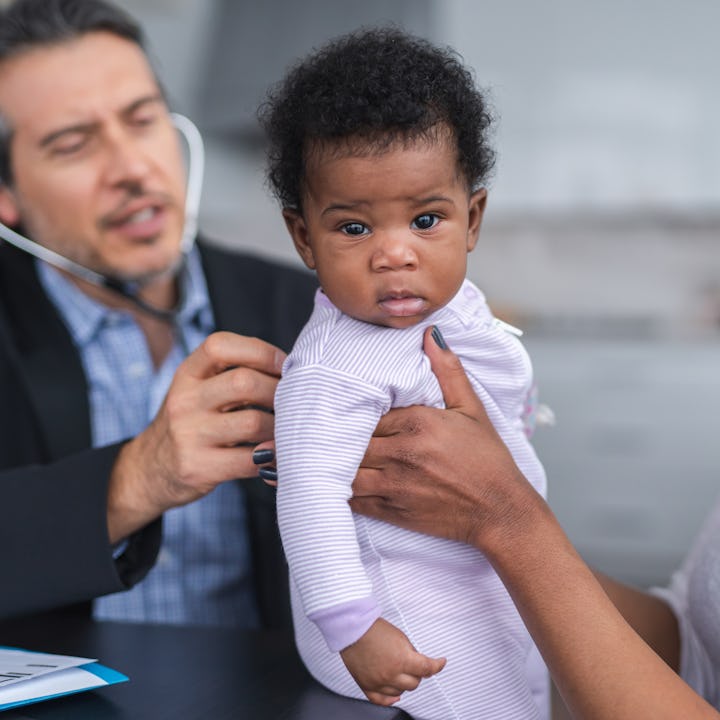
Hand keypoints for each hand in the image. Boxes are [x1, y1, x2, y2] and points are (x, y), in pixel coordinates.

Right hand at [107, 331, 285, 541]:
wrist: (150, 469)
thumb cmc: (193, 423)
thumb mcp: (200, 390)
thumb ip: (235, 375)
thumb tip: (293, 370)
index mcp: (188, 374)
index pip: (220, 345)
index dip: (260, 350)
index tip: (283, 365)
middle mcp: (184, 400)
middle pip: (243, 382)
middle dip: (279, 390)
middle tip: (293, 402)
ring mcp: (189, 435)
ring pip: (253, 422)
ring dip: (280, 427)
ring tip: (285, 430)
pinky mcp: (198, 467)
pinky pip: (249, 461)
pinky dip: (271, 457)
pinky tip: (274, 455)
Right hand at [340, 618, 444, 705]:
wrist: (353, 629)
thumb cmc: (374, 629)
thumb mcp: (400, 636)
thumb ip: (411, 652)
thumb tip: (417, 662)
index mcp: (402, 660)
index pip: (427, 669)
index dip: (437, 665)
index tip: (440, 663)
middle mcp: (391, 674)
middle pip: (415, 683)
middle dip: (417, 673)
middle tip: (413, 664)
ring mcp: (379, 682)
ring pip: (401, 691)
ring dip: (404, 682)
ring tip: (400, 672)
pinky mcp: (367, 685)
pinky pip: (382, 700)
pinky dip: (391, 698)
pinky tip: (396, 694)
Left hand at [351, 326, 535, 549]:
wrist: (500, 511)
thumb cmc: (488, 460)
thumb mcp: (472, 409)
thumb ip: (448, 371)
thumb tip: (431, 335)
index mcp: (418, 423)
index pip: (368, 413)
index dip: (357, 413)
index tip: (352, 412)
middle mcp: (403, 452)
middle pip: (353, 440)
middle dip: (344, 437)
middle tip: (335, 433)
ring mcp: (396, 484)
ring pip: (347, 470)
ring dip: (338, 464)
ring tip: (333, 457)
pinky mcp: (393, 511)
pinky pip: (355, 501)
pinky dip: (343, 493)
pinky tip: (339, 485)